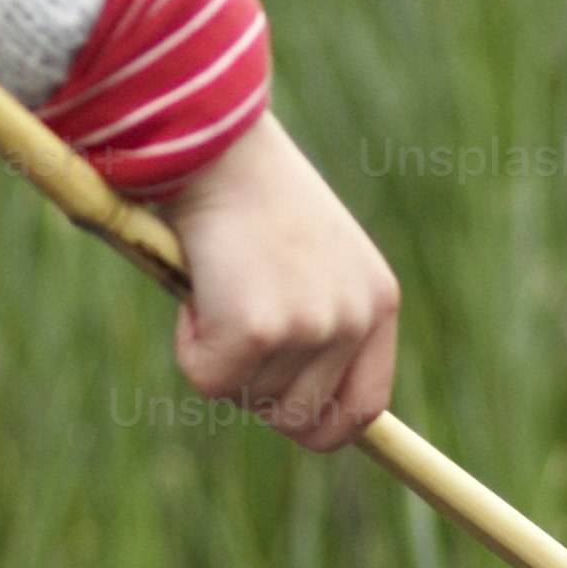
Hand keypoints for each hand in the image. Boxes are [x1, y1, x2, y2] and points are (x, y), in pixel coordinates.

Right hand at [157, 113, 400, 452]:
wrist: (217, 142)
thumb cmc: (250, 194)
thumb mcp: (309, 259)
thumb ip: (316, 321)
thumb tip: (291, 407)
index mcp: (377, 301)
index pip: (364, 409)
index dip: (319, 425)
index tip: (280, 415)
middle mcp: (354, 317)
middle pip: (300, 419)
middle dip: (254, 392)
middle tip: (228, 334)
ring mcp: (312, 326)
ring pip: (247, 397)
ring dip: (218, 356)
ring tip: (216, 285)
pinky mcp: (260, 330)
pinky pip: (208, 378)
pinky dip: (189, 343)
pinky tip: (198, 285)